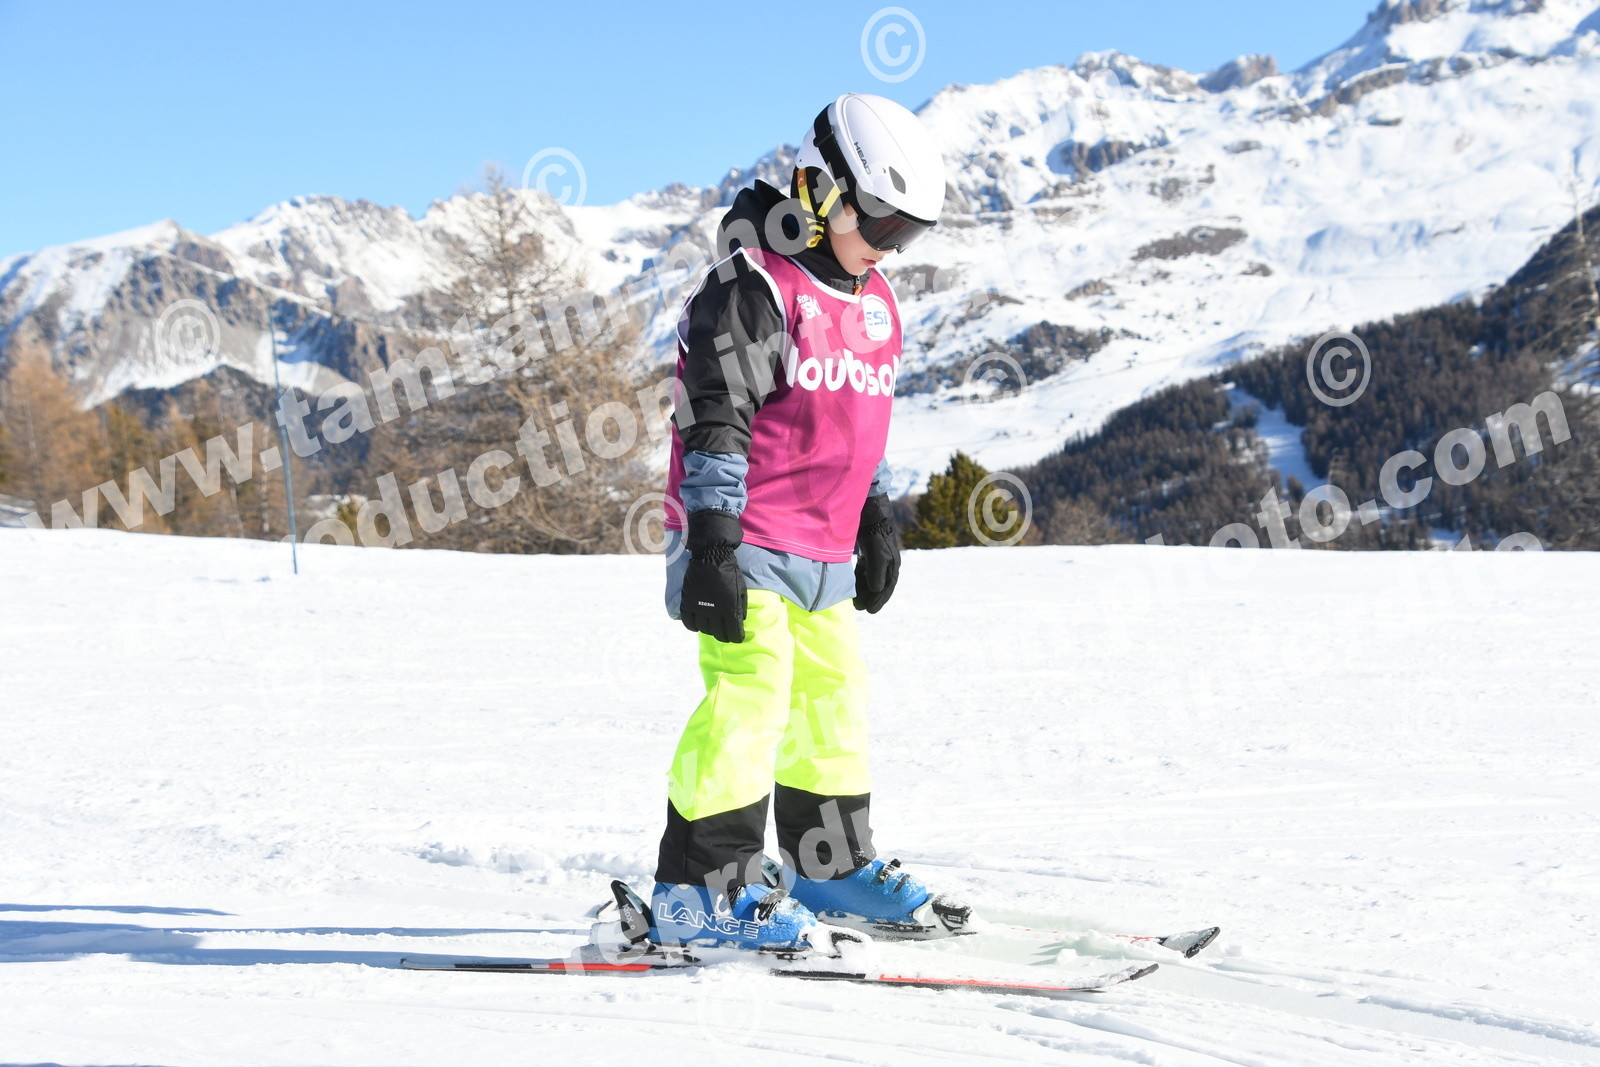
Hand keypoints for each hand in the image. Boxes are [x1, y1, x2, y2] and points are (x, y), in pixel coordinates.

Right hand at [680, 509, 746, 642]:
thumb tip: (739, 623)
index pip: (733, 633)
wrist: (711, 556)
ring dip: (710, 631)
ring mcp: (699, 608)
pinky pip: (688, 623)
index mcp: (729, 609)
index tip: (737, 637)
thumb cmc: (729, 572)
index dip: (736, 638)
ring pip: (704, 630)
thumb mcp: (741, 590)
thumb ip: (740, 608)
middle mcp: (714, 612)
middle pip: (719, 634)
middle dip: (724, 636)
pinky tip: (698, 624)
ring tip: (713, 627)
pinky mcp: (688, 603)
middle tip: (726, 634)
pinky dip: (693, 627)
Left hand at [852, 494, 898, 612]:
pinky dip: (859, 578)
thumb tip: (876, 589)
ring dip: (864, 590)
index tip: (870, 611)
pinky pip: (864, 569)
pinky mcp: (868, 550)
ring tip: (855, 601)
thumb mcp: (875, 551)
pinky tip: (852, 584)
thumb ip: (875, 571)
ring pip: (871, 578)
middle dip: (870, 597)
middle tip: (860, 609)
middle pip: (879, 585)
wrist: (870, 508)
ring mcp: (877, 555)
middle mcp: (887, 561)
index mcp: (892, 563)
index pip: (886, 587)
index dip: (879, 600)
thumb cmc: (874, 530)